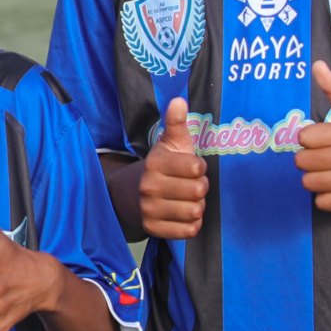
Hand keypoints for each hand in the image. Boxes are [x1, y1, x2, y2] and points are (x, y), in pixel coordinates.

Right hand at [138, 96, 208, 240]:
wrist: (129, 194)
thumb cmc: (160, 167)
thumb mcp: (168, 144)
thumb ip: (176, 123)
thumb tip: (179, 100)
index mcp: (156, 163)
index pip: (196, 168)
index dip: (200, 168)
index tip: (192, 167)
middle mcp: (149, 186)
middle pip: (198, 191)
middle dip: (201, 188)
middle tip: (192, 185)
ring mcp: (149, 209)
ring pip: (194, 212)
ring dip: (197, 207)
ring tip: (188, 200)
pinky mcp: (153, 229)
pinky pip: (188, 231)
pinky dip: (192, 224)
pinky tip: (183, 214)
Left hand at [293, 61, 330, 211]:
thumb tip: (316, 64)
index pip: (304, 138)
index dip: (310, 139)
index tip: (323, 140)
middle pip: (302, 161)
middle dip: (310, 159)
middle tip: (327, 157)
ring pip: (309, 183)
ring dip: (316, 179)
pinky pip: (322, 203)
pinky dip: (326, 197)